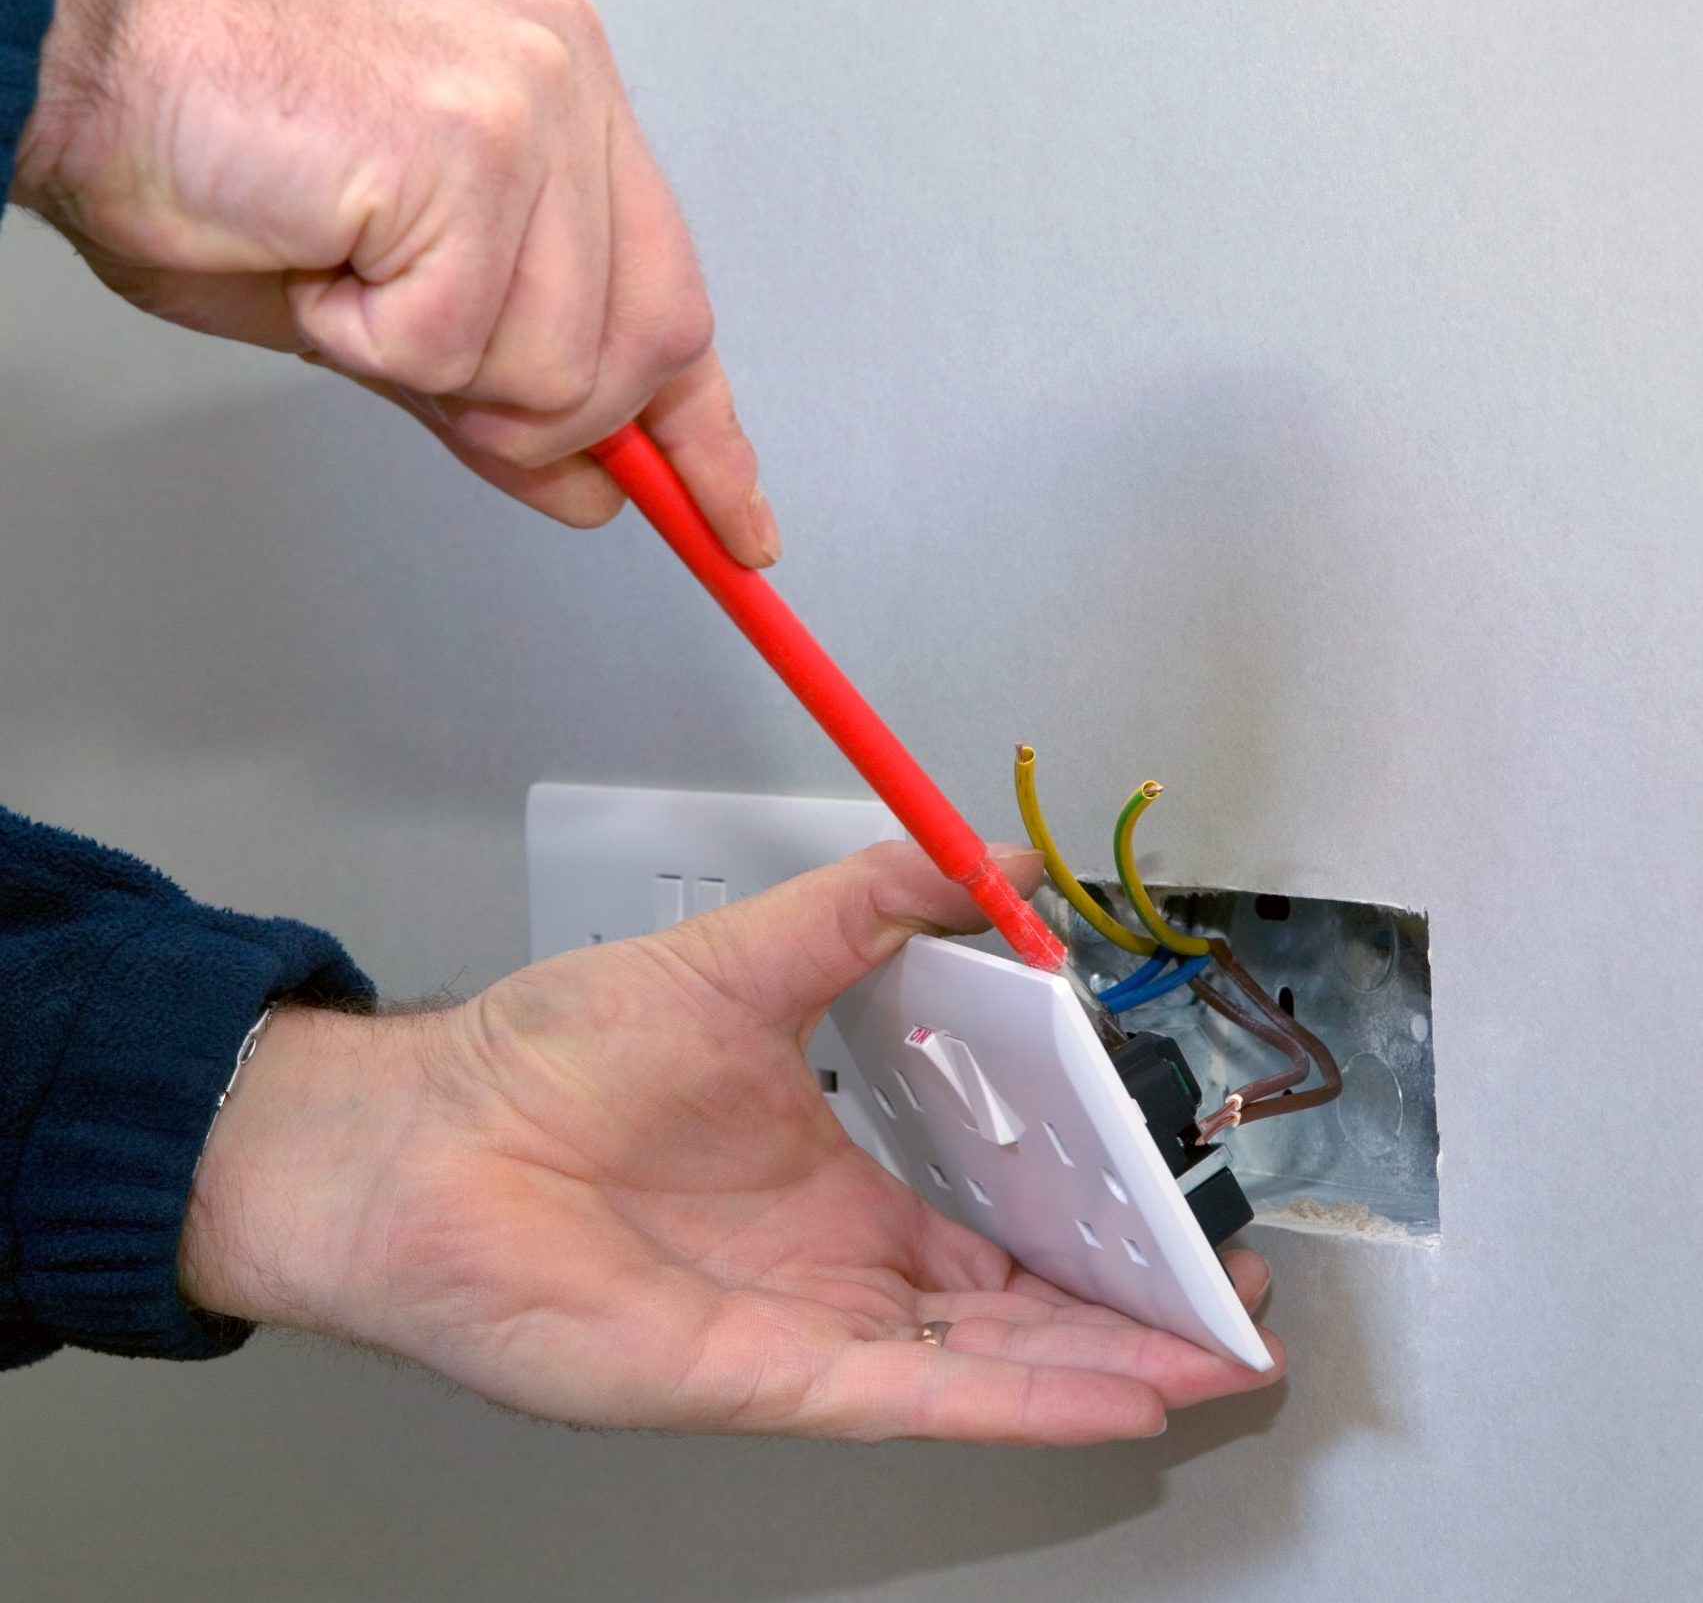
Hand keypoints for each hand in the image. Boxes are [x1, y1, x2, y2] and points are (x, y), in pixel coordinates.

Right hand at [13, 0, 776, 563]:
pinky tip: (327, 261)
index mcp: (570, 110)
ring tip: (354, 276)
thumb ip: (513, 399)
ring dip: (440, 371)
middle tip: (428, 356)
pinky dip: (375, 342)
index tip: (741, 526)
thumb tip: (599, 485)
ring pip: (562, 366)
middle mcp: (571, 88)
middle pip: (650, 349)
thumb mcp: (400, 321)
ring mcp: (532, 106)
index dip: (708, 439)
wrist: (88, 74)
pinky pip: (462, 346)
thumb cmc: (228, 168)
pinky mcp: (469, 147)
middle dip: (545, 414)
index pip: (679, 308)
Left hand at [181, 842, 1282, 1444]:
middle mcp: (834, 1264)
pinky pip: (921, 1397)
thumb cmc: (549, 1055)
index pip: (997, 1217)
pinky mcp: (767, 1378)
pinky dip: (1025, 1397)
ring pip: (990, 1359)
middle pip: (1017, 1302)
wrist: (421, 1137)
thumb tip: (988, 858)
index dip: (1090, 1212)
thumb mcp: (744, 955)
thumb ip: (867, 904)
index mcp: (838, 1176)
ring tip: (1213, 1352)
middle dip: (1128, 1301)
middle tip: (1228, 1292)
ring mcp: (808, 1329)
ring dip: (1106, 1358)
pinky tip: (1115, 1393)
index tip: (1168, 1192)